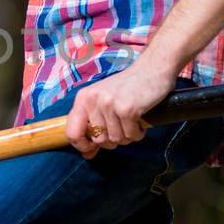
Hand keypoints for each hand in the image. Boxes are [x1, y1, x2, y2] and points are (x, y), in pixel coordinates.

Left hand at [65, 58, 180, 158]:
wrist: (152, 69)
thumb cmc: (129, 87)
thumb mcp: (104, 100)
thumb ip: (94, 125)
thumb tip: (87, 154)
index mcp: (83, 98)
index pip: (71, 132)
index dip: (82, 145)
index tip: (92, 149)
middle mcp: (93, 100)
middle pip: (98, 139)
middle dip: (113, 140)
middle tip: (122, 128)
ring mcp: (109, 104)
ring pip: (116, 139)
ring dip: (127, 136)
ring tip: (132, 122)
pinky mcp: (126, 109)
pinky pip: (130, 136)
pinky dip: (138, 134)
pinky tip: (140, 122)